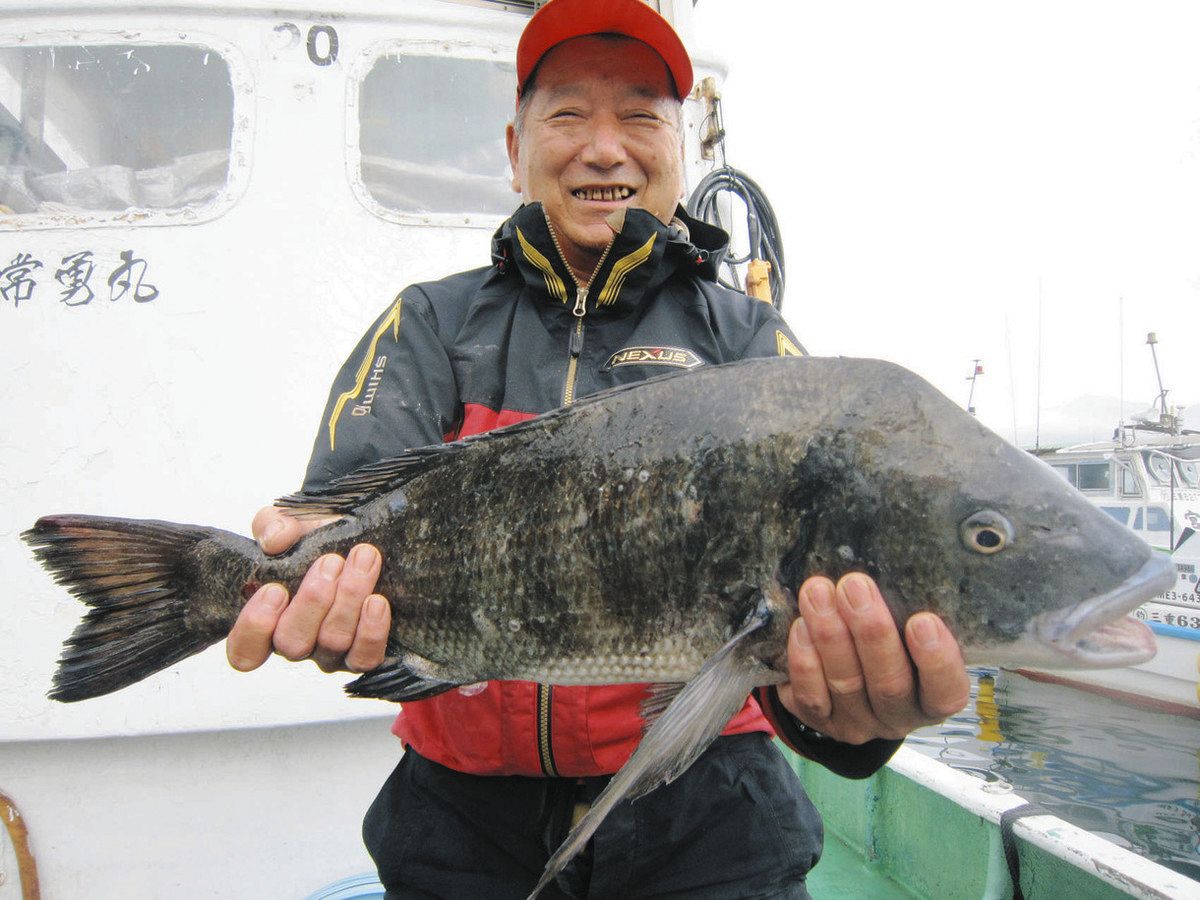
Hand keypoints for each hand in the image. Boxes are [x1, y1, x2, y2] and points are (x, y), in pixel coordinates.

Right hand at [225, 506, 391, 674]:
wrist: (364, 537)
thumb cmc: (318, 536)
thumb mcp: (291, 523)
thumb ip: (272, 525)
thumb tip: (274, 540)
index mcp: (267, 619)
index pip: (244, 650)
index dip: (255, 627)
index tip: (275, 589)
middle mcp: (296, 641)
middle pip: (292, 643)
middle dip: (313, 600)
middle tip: (331, 561)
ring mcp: (329, 652)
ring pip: (332, 642)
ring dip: (348, 600)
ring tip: (363, 560)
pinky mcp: (364, 654)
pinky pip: (365, 658)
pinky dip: (371, 631)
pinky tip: (377, 601)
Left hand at [777, 573, 968, 744]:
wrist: (845, 682)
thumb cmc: (886, 642)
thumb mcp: (903, 630)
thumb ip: (903, 611)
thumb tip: (891, 560)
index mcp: (931, 698)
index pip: (945, 691)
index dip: (937, 660)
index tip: (923, 620)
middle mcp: (898, 717)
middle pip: (889, 683)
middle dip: (870, 631)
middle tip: (854, 585)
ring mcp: (858, 723)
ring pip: (846, 684)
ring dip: (829, 635)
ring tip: (817, 592)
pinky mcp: (821, 721)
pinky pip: (811, 695)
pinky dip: (804, 659)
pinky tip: (800, 626)